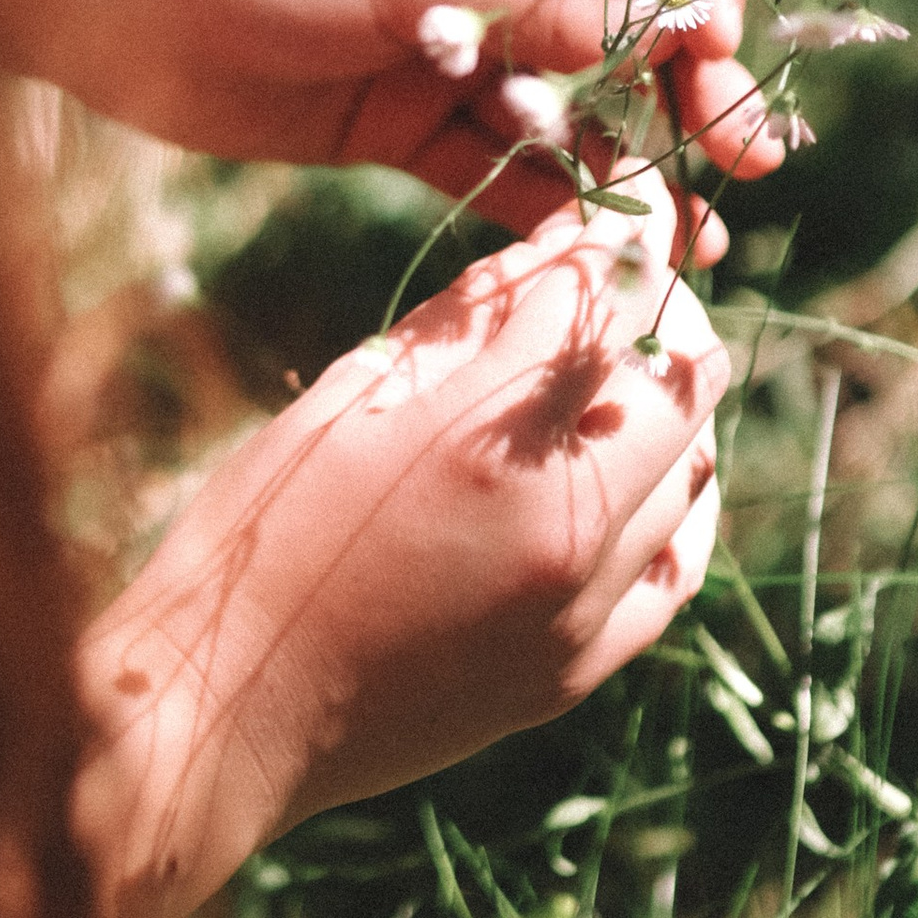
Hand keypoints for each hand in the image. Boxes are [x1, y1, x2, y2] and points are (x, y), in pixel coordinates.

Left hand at [0, 0, 785, 243]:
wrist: (105, 5)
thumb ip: (530, 9)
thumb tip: (664, 25)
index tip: (720, 65)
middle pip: (626, 33)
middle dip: (692, 93)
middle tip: (748, 162)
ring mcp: (453, 52)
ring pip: (574, 111)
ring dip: (636, 165)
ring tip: (693, 237)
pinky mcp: (407, 126)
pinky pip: (502, 168)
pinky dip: (551, 207)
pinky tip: (597, 252)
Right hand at [70, 171, 726, 917]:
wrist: (226, 710)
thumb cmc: (259, 536)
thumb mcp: (348, 396)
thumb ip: (460, 325)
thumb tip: (544, 258)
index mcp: (485, 441)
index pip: (600, 296)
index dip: (621, 233)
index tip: (629, 207)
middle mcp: (558, 527)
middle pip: (679, 381)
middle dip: (663, 314)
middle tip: (630, 286)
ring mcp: (578, 611)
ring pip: (692, 472)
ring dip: (674, 407)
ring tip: (630, 373)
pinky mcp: (575, 672)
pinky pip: (674, 571)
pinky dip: (676, 508)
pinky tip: (650, 479)